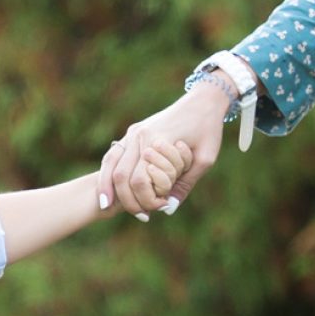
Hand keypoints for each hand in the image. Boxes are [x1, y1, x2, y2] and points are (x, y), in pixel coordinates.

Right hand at [98, 79, 229, 218]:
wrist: (202, 100)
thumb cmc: (207, 129)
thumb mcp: (205, 159)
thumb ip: (185, 184)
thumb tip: (168, 208)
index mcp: (156, 141)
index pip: (141, 180)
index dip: (147, 199)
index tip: (160, 208)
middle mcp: (139, 136)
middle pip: (120, 175)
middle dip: (127, 200)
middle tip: (140, 215)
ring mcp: (132, 133)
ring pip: (109, 164)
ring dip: (106, 188)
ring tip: (106, 206)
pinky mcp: (131, 133)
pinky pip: (112, 156)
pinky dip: (106, 174)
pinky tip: (107, 189)